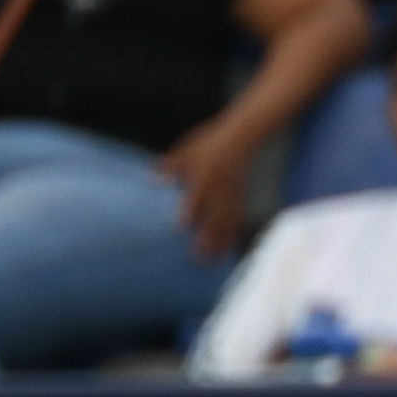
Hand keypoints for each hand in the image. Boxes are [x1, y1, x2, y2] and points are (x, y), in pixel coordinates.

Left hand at [157, 117, 266, 259]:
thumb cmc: (208, 142)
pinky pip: (237, 219)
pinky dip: (232, 235)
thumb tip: (155, 179)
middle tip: (198, 256)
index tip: (180, 228)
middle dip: (208, 236)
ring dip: (220, 242)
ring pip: (227, 221)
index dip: (189, 211)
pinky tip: (227, 250)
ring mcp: (232, 194)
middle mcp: (221, 187)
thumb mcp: (188, 149)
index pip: (197, 195)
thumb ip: (173, 165)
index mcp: (206, 173)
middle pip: (215, 215)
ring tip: (213, 260)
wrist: (241, 137)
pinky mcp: (239, 198)